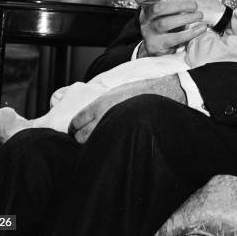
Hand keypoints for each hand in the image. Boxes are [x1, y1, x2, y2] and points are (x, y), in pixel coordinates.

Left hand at [69, 76, 186, 142]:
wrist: (162, 94)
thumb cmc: (141, 91)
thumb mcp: (117, 91)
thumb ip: (101, 103)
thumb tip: (90, 113)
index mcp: (100, 104)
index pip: (77, 120)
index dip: (73, 126)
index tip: (74, 129)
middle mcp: (104, 116)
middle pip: (80, 135)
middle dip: (79, 137)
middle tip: (81, 137)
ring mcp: (114, 127)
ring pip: (92, 143)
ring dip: (91, 143)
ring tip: (95, 141)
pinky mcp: (123, 134)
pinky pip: (108, 144)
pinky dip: (104, 145)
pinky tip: (107, 143)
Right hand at [136, 0, 206, 56]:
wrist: (158, 48)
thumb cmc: (167, 21)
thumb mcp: (170, 5)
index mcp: (147, 8)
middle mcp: (146, 20)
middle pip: (157, 10)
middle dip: (178, 5)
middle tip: (194, 4)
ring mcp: (150, 34)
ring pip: (165, 24)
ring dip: (185, 18)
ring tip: (199, 15)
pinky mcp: (158, 46)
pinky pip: (174, 39)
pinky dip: (189, 33)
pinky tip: (201, 28)